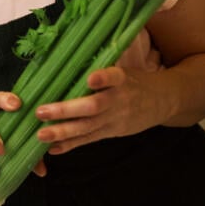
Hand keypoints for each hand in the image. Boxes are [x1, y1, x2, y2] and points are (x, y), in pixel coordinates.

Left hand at [35, 66, 167, 153]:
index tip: (91, 78)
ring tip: (41, 135)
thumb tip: (65, 56)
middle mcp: (118, 99)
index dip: (103, 78)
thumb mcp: (123, 69)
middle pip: (93, 106)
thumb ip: (101, 68)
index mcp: (121, 79)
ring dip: (63, 132)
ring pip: (88, 127)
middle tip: (40, 111)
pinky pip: (89, 139)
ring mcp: (115, 119)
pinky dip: (71, 144)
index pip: (114, 76)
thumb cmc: (133, 81)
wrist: (164, 101)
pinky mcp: (112, 132)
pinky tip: (53, 148)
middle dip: (65, 110)